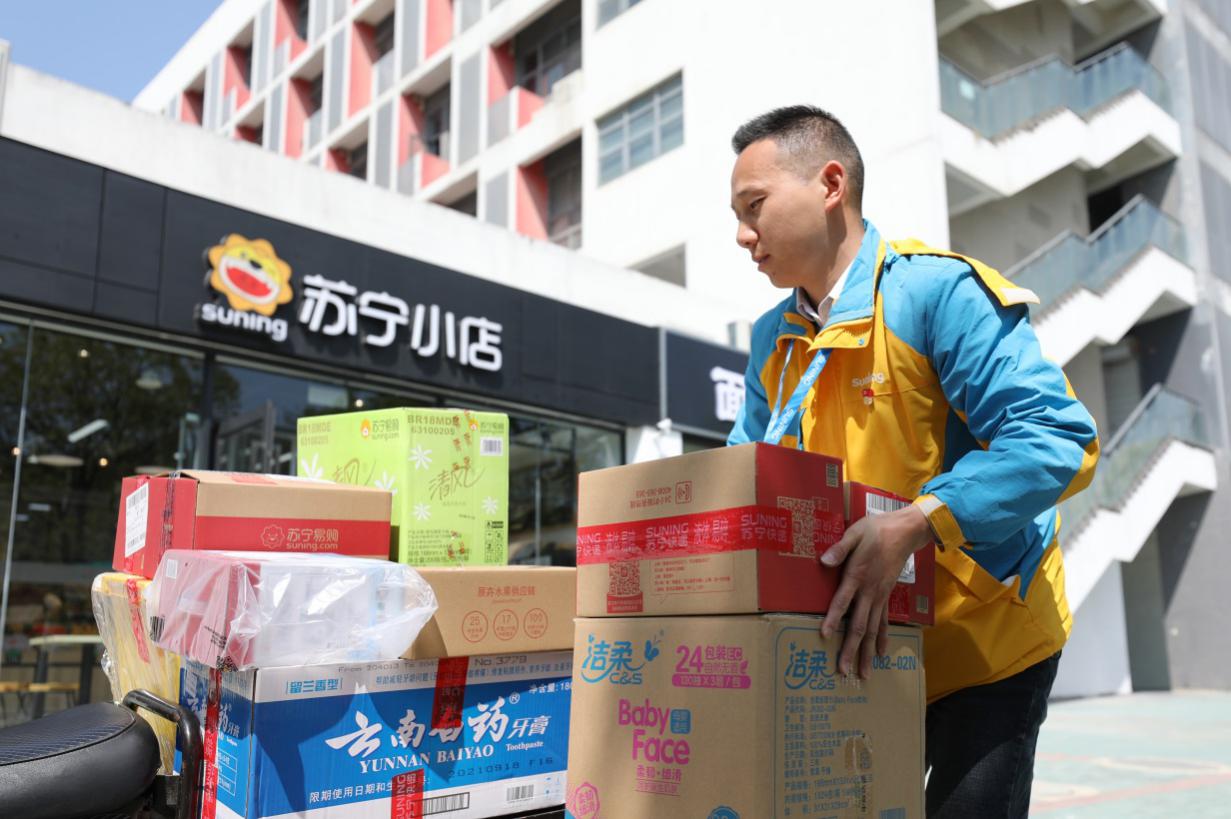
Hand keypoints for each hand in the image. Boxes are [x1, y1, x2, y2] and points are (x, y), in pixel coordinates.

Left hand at [819, 505, 931, 678]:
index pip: (843, 602)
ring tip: (864, 674)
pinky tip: (881, 655)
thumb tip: (824, 561)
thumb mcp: (855, 533)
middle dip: (851, 650)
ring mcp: (880, 597)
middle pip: (859, 626)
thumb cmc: (875, 531)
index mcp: (857, 576)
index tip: (824, 637)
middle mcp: (869, 592)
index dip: (833, 619)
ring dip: (868, 653)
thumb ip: (840, 549)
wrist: (904, 532)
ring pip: (872, 630)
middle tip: (844, 672)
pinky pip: (884, 622)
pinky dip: (882, 639)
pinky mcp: (886, 597)